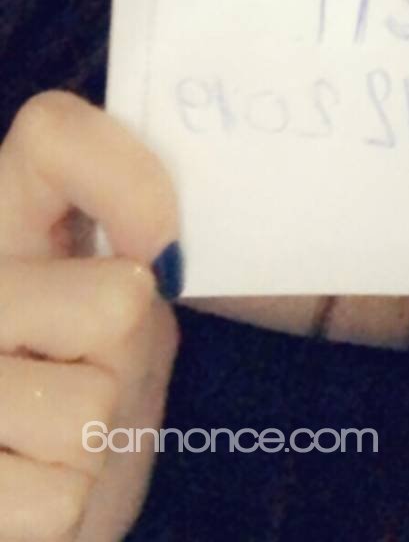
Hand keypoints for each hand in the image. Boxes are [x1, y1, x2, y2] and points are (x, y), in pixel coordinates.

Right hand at [0, 91, 181, 541]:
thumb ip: (130, 243)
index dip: (128, 181)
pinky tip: (27, 486)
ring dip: (97, 437)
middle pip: (115, 301)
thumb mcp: (113, 293)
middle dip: (125, 352)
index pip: (53, 131)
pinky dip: (68, 505)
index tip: (156, 242)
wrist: (22, 500)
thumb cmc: (79, 378)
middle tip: (84, 367)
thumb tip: (159, 244)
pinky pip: (62, 497)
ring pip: (91, 406)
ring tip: (56, 432)